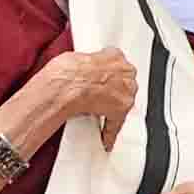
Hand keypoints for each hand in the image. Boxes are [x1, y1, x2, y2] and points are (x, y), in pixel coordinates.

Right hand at [15, 44, 142, 143]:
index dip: (110, 76)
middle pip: (125, 84)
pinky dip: (109, 131)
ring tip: (102, 117)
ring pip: (123, 103)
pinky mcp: (121, 110)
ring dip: (113, 110)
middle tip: (101, 99)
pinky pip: (116, 123)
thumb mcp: (78, 58)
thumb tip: (84, 70)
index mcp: (115, 56)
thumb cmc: (67, 72)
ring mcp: (126, 91)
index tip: (104, 82)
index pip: (118, 66)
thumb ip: (90, 65)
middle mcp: (125, 72)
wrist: (67, 86)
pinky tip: (105, 138)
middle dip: (114, 92)